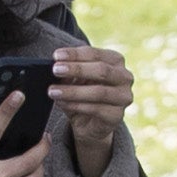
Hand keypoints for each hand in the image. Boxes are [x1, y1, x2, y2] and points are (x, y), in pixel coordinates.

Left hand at [46, 41, 132, 176]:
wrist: (89, 122)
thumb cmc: (81, 93)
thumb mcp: (73, 79)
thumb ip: (68, 71)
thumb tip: (54, 66)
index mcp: (115, 61)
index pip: (96, 54)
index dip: (76, 54)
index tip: (56, 56)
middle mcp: (124, 77)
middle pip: (102, 70)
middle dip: (77, 69)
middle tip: (55, 70)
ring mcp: (124, 97)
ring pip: (100, 92)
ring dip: (73, 91)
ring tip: (52, 91)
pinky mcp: (117, 115)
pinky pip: (97, 109)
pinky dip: (76, 105)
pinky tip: (61, 103)